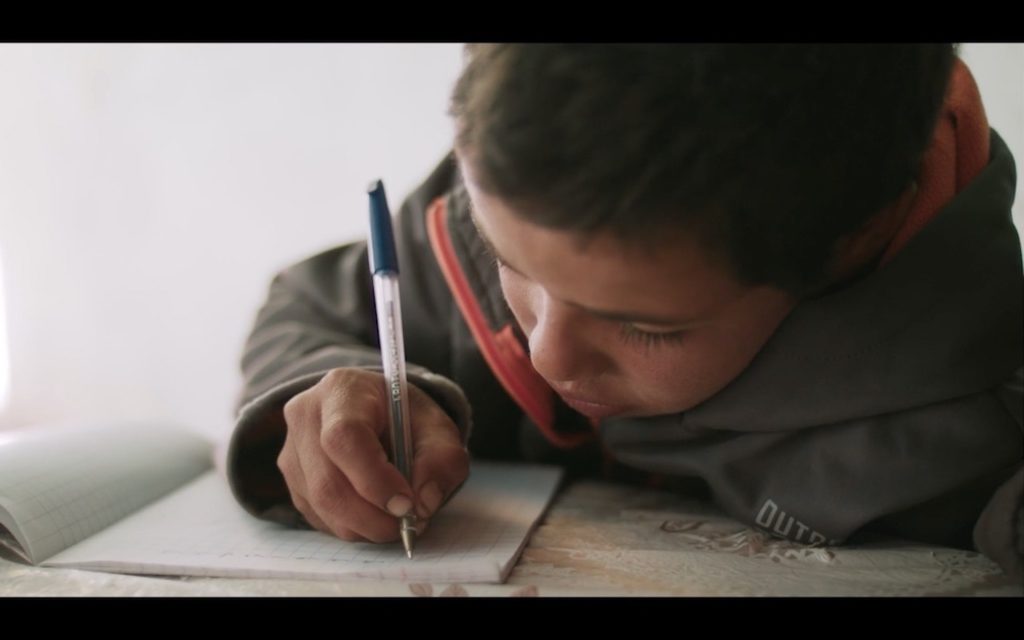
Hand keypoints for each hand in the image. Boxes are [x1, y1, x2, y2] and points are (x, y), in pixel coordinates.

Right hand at [277, 367, 468, 542]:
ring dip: (364, 526)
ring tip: (396, 519)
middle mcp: (306, 416)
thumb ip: (442, 459)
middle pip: (327, 482)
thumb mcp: (437, 428)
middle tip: (407, 526)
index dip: (374, 479)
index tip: (406, 504)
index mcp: (342, 390)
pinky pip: (317, 518)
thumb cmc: (405, 418)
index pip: (345, 438)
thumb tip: (424, 502)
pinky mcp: (292, 481)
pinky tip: (373, 512)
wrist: (376, 414)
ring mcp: (292, 451)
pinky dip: (351, 526)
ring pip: (321, 506)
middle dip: (372, 516)